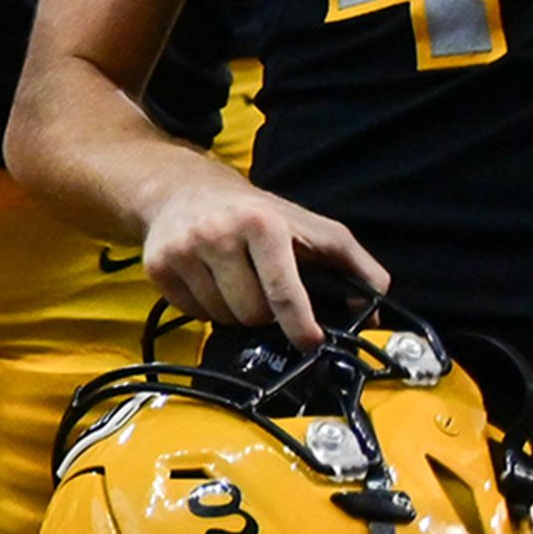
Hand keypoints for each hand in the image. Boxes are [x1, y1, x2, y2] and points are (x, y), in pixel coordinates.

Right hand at [138, 176, 387, 348]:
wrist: (182, 189)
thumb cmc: (257, 213)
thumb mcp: (311, 226)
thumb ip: (354, 265)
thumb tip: (376, 313)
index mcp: (262, 224)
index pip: (283, 291)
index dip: (300, 325)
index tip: (311, 343)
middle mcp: (218, 234)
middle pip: (252, 312)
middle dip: (265, 314)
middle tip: (264, 293)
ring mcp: (182, 251)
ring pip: (222, 318)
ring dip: (235, 313)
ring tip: (235, 284)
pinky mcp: (156, 267)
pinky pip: (192, 314)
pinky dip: (207, 309)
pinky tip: (210, 283)